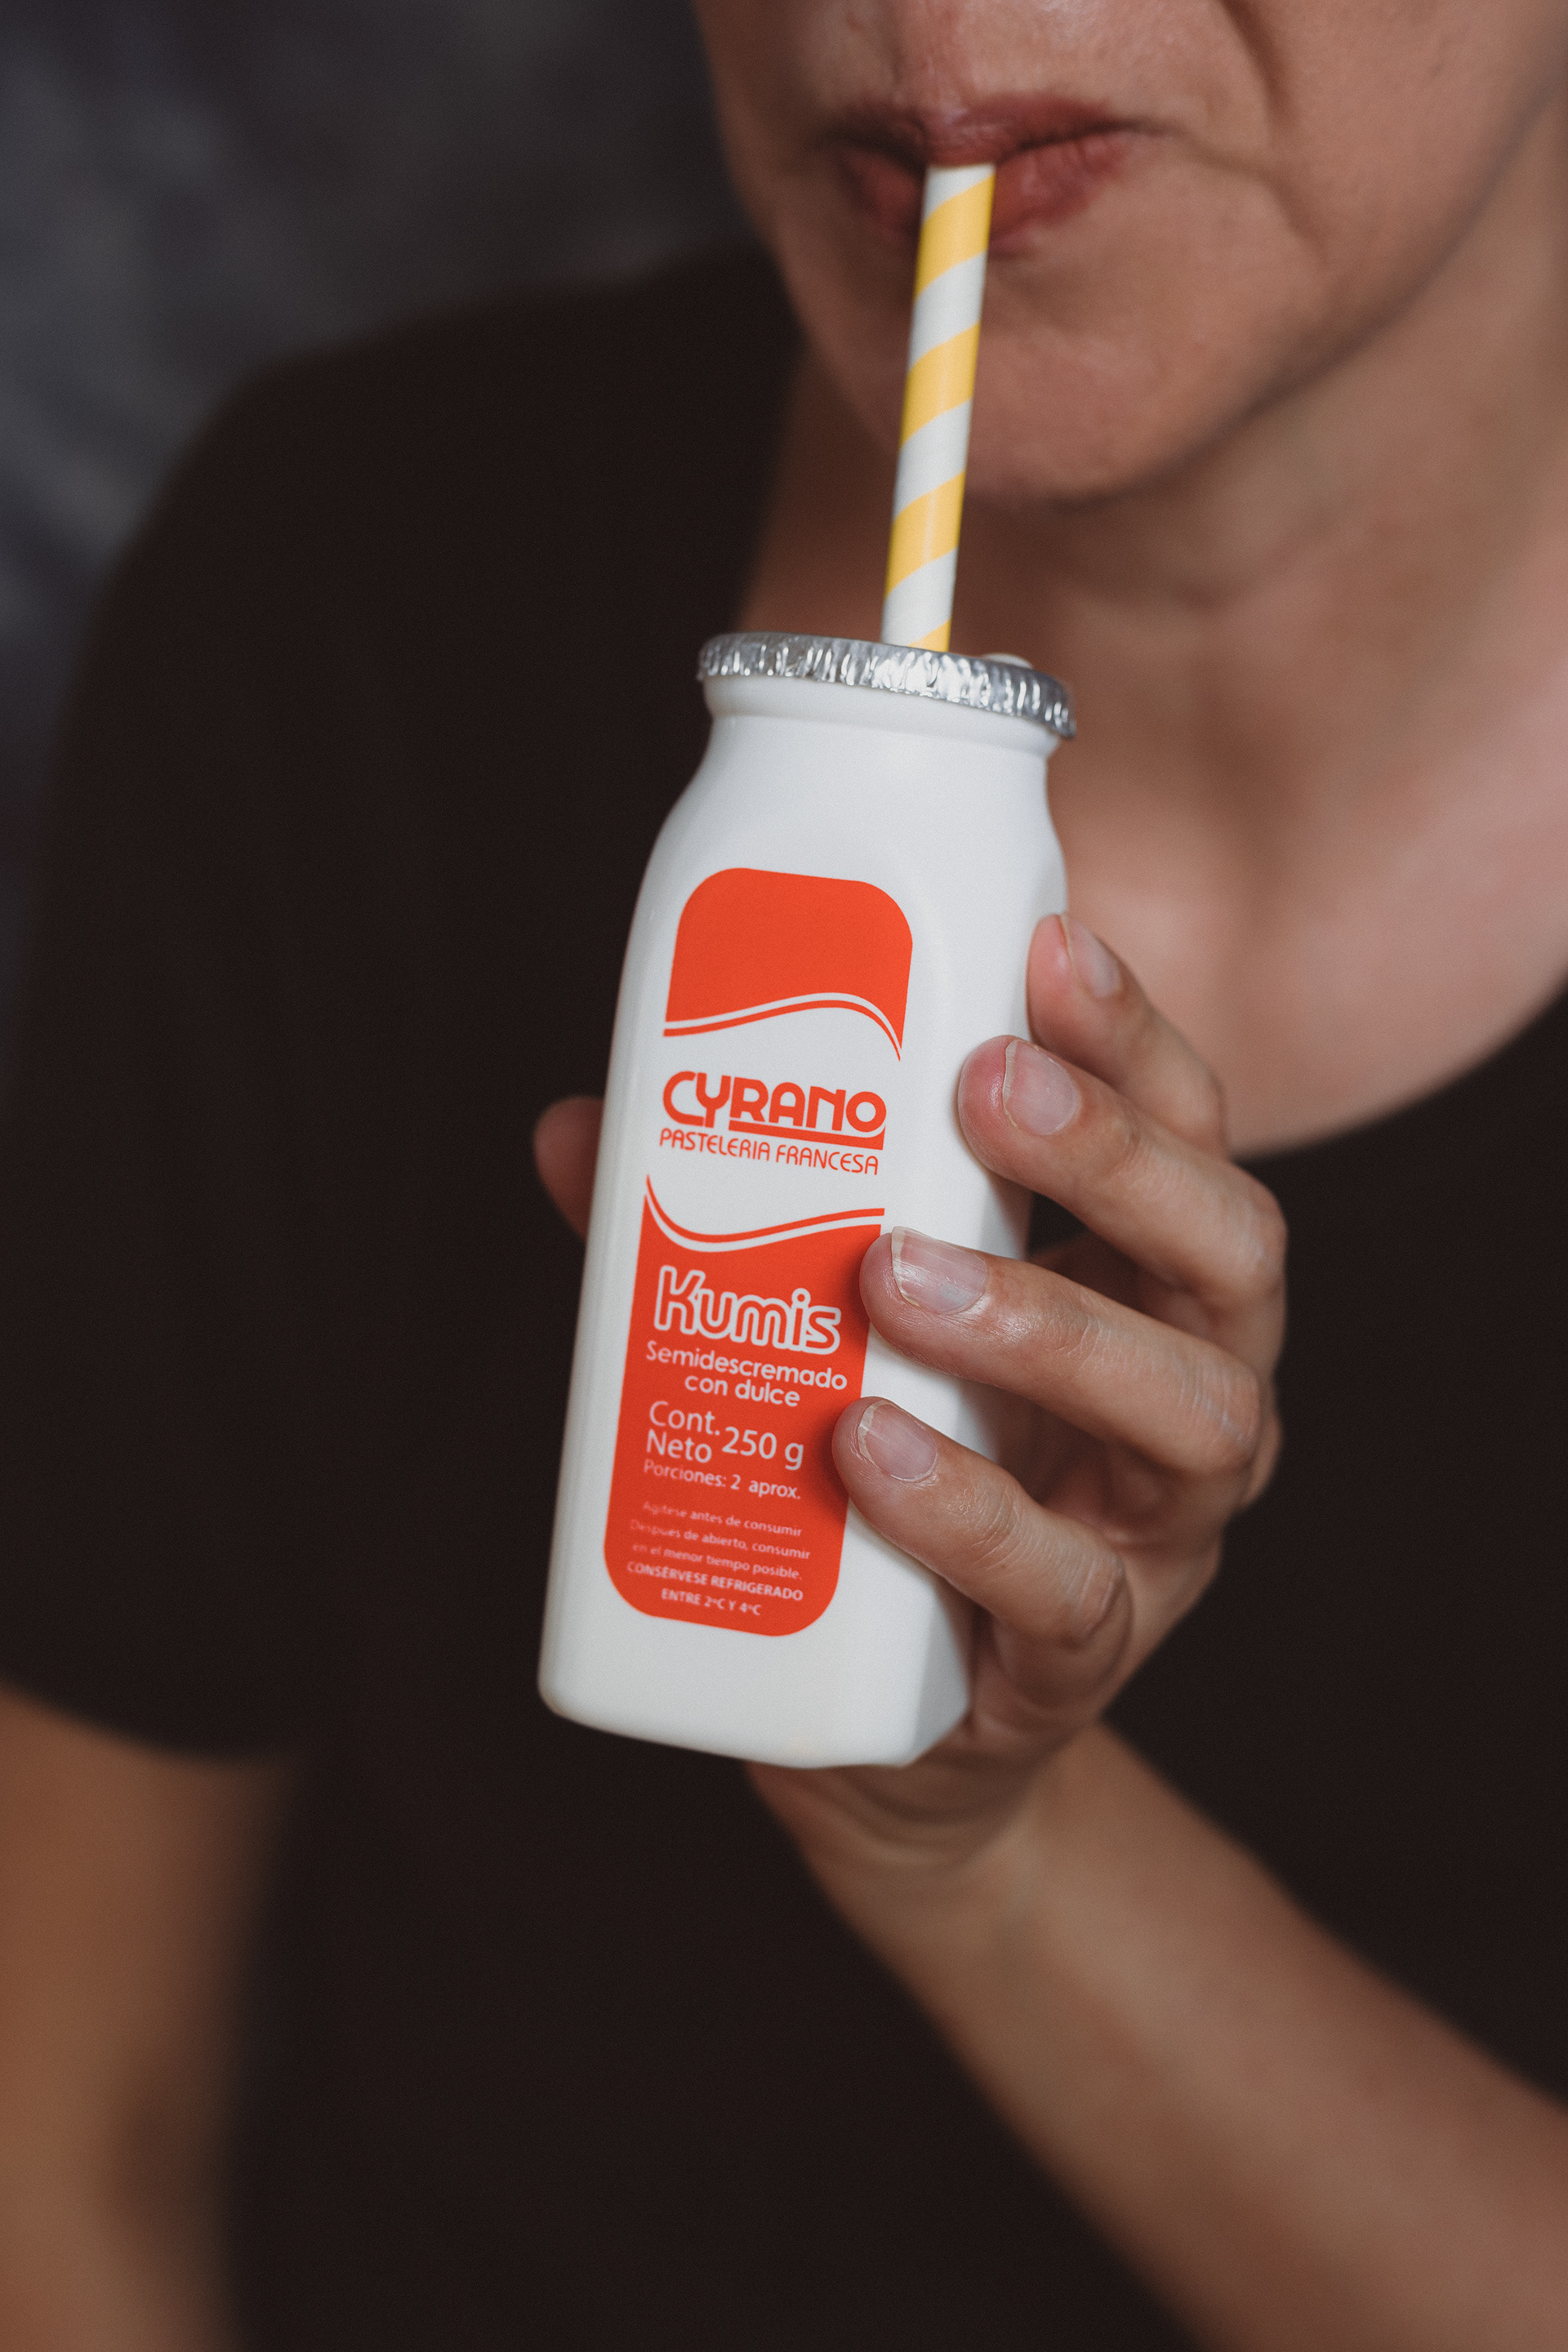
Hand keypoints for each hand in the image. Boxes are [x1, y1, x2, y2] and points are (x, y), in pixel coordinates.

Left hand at [533, 914, 1283, 1879]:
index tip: (1047, 944)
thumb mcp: (828, 1333)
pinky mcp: (1084, 1660)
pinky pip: (1067, 1592)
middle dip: (1118, 1153)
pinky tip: (868, 1450)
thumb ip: (723, 1231)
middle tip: (982, 1085)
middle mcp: (1188, 1388)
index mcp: (1140, 1284)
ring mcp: (1155, 1533)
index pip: (1187, 1132)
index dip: (1134, 1038)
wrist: (885, 1735)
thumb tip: (574, 1126)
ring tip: (890, 1274)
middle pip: (1234, 1249)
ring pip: (1193, 1415)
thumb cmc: (878, 1484)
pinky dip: (971, 1515)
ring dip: (1048, 1326)